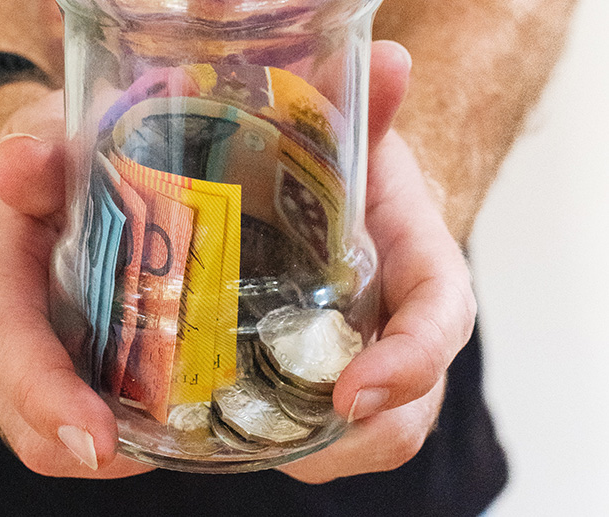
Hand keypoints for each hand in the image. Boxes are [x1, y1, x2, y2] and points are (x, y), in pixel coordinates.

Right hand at [0, 90, 152, 478]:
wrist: (41, 179)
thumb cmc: (44, 163)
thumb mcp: (40, 142)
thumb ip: (34, 150)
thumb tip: (23, 160)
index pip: (8, 345)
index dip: (46, 395)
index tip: (95, 438)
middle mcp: (8, 335)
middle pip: (29, 418)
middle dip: (88, 446)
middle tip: (167, 449)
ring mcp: (41, 357)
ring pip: (60, 435)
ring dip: (119, 449)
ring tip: (184, 437)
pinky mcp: (74, 367)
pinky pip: (93, 418)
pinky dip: (132, 432)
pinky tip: (181, 416)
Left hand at [278, 44, 476, 482]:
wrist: (344, 206)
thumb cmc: (355, 178)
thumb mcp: (355, 140)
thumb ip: (367, 108)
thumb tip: (388, 61)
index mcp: (422, 268)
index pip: (440, 321)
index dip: (410, 361)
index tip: (356, 391)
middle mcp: (402, 328)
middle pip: (406, 406)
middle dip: (354, 435)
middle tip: (283, 442)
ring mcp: (368, 362)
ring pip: (363, 435)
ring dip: (313, 451)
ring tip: (240, 441)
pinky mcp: (327, 382)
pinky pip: (322, 436)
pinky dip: (287, 443)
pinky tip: (229, 431)